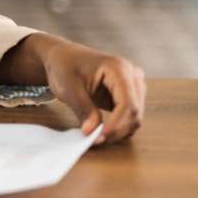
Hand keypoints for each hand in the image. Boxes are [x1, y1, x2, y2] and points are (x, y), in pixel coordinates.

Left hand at [0, 34, 145, 145]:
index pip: (128, 104)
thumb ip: (83, 109)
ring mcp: (133, 85)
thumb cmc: (64, 66)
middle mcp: (132, 75)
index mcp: (118, 68)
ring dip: (119, 130)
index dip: (116, 125)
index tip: (99, 137)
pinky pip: (130, 116)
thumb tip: (92, 132)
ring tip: (95, 135)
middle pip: (135, 112)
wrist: (61, 57)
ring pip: (135, 117)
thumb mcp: (69, 88)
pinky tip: (102, 129)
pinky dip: (118, 126)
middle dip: (117, 130)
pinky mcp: (129, 94)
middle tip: (94, 140)